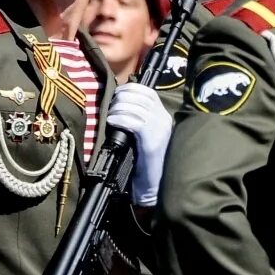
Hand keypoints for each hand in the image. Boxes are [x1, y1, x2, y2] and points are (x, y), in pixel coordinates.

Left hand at [105, 83, 171, 206]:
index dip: (129, 89)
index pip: (148, 92)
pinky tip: (113, 122)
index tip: (116, 95)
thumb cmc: (143, 160)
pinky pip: (134, 122)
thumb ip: (137, 119)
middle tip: (110, 108)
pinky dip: (120, 119)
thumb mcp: (143, 134)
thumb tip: (118, 104)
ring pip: (136, 107)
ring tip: (111, 117)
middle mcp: (163, 120)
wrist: (154, 185)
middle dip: (121, 98)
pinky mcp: (152, 142)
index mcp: (163, 116)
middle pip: (140, 96)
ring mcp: (159, 130)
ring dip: (118, 108)